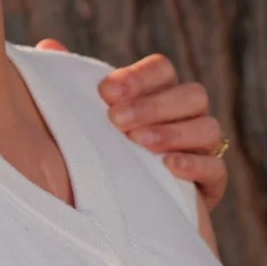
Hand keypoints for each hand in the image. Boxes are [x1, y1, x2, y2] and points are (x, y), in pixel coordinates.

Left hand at [33, 43, 228, 213]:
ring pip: (208, 128)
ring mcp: (201, 150)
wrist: (114, 219)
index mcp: (157, 95)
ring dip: (173, 132)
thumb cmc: (95, 158)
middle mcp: (185, 118)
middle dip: (154, 105)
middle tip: (117, 120)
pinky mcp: (209, 185)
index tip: (106, 92)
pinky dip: (195, 164)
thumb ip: (69, 83)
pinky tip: (168, 166)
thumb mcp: (79, 121)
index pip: (162, 70)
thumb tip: (49, 46)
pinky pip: (216, 169)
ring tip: (139, 142)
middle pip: (191, 94)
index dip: (139, 77)